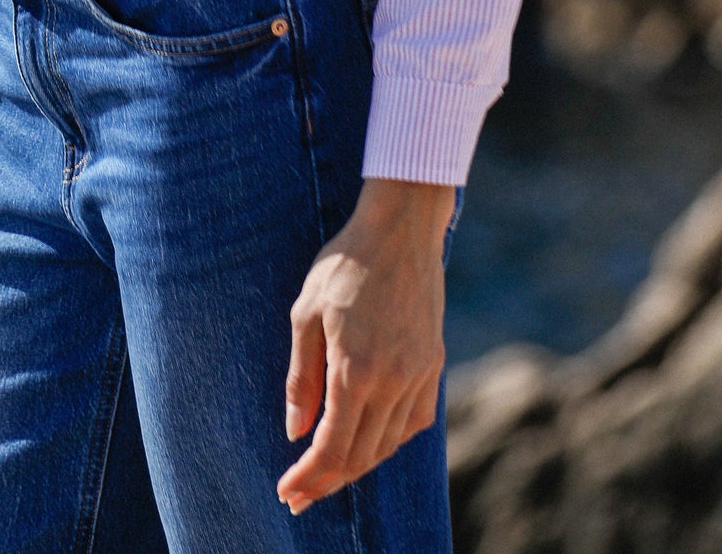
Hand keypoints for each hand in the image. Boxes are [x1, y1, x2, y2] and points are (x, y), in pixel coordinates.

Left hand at [277, 177, 453, 514]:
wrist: (401, 228)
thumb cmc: (345, 263)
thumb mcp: (306, 313)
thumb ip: (302, 377)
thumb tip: (296, 432)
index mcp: (356, 369)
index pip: (331, 447)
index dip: (308, 476)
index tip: (287, 490)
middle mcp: (393, 381)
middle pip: (361, 455)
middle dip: (328, 481)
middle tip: (301, 493)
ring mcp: (418, 374)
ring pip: (388, 444)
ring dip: (358, 465)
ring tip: (329, 472)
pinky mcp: (434, 364)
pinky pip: (414, 422)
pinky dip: (389, 441)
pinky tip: (370, 439)